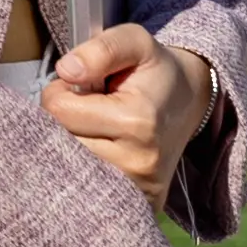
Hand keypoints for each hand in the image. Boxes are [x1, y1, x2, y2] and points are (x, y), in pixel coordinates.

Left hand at [47, 22, 218, 196]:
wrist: (188, 103)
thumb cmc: (154, 71)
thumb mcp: (135, 41)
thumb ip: (101, 49)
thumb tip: (66, 70)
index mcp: (137, 121)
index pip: (59, 112)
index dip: (59, 93)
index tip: (80, 88)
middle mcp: (139, 162)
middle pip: (59, 145)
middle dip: (62, 123)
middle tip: (87, 111)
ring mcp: (139, 189)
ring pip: (68, 170)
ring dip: (70, 147)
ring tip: (95, 130)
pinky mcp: (139, 205)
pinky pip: (88, 194)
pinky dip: (84, 173)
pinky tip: (99, 154)